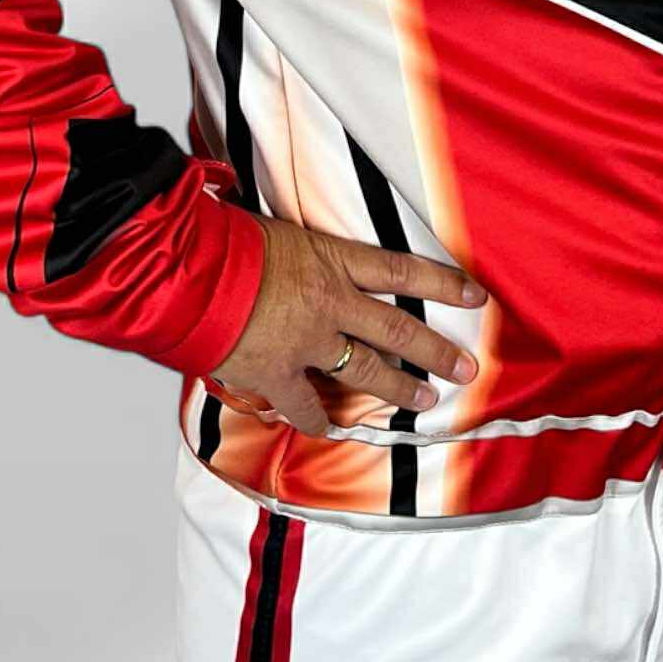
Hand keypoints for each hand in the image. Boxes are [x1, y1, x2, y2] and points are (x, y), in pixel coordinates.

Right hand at [211, 215, 485, 437]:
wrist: (188, 271)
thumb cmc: (224, 240)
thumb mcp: (275, 231)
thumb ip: (300, 251)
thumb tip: (302, 256)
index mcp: (330, 260)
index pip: (399, 269)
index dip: (441, 281)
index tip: (474, 296)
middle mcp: (330, 302)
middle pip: (397, 327)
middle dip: (435, 350)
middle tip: (465, 368)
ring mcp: (308, 342)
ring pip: (366, 370)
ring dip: (398, 387)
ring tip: (424, 401)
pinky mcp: (279, 372)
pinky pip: (306, 405)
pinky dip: (317, 420)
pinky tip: (330, 429)